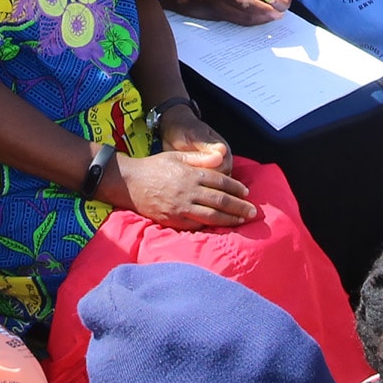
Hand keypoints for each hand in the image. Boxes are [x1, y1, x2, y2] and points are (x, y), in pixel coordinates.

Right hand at [109, 149, 252, 227]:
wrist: (129, 183)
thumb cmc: (155, 167)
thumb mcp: (177, 156)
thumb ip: (200, 158)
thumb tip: (221, 157)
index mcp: (190, 174)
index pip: (220, 181)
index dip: (235, 188)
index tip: (246, 192)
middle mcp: (187, 191)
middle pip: (220, 201)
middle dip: (239, 207)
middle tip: (252, 211)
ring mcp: (180, 208)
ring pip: (211, 216)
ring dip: (229, 219)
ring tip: (242, 220)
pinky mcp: (173, 220)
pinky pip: (196, 225)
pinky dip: (210, 226)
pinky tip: (220, 225)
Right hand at [173, 0, 287, 22]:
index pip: (246, 4)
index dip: (263, 9)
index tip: (276, 11)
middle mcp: (218, 7)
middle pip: (246, 17)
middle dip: (263, 18)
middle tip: (277, 17)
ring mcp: (215, 15)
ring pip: (240, 22)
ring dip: (255, 21)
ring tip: (267, 18)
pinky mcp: (212, 19)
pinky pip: (233, 22)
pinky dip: (245, 21)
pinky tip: (251, 17)